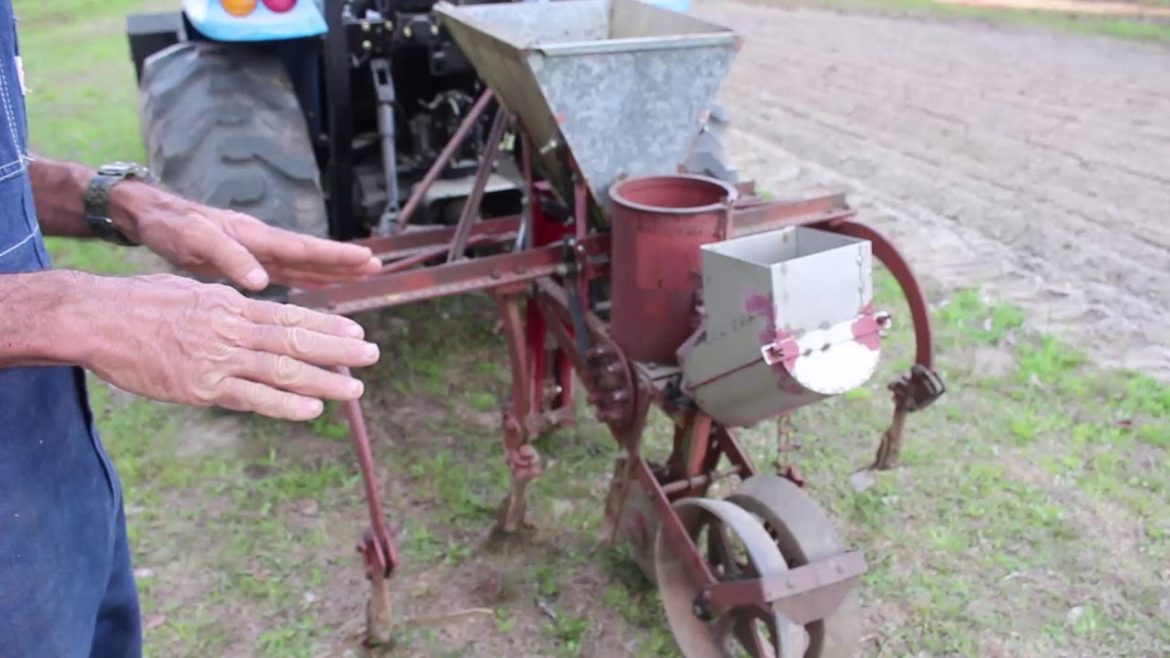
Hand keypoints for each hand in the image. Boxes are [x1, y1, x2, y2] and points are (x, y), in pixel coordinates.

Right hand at [70, 272, 379, 420]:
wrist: (96, 318)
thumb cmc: (139, 303)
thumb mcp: (191, 293)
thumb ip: (225, 307)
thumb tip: (250, 310)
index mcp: (231, 304)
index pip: (291, 315)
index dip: (327, 323)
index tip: (356, 328)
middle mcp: (233, 329)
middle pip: (298, 340)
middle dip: (339, 348)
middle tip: (373, 354)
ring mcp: (219, 359)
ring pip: (284, 370)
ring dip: (325, 380)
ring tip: (355, 387)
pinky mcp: (201, 388)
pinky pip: (253, 398)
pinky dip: (287, 404)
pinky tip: (313, 409)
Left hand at [110, 182, 381, 290]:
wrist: (150, 218)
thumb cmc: (171, 226)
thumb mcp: (194, 241)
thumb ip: (229, 258)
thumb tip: (262, 282)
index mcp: (254, 236)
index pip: (303, 247)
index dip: (335, 255)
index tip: (365, 258)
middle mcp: (262, 242)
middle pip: (311, 254)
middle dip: (344, 261)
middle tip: (379, 266)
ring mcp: (257, 251)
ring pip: (302, 263)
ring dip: (332, 271)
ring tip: (363, 275)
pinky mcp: (247, 262)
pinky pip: (285, 271)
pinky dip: (307, 279)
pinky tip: (322, 287)